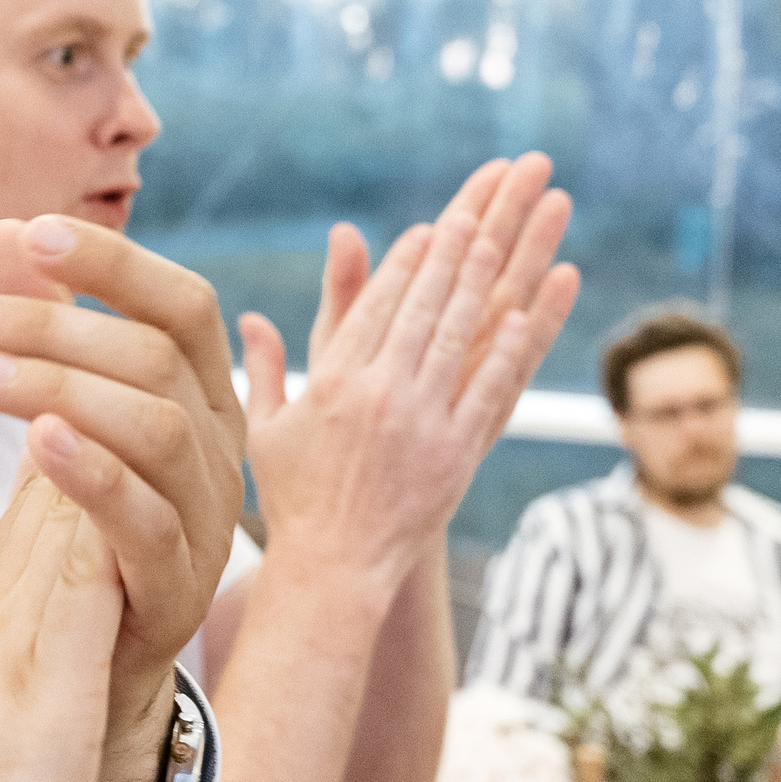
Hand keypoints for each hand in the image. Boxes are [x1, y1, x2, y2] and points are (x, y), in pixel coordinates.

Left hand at [0, 221, 246, 781]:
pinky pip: (145, 521)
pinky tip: (34, 441)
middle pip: (151, 357)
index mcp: (201, 393)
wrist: (102, 659)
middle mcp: (217, 447)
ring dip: (56, 387)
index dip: (112, 264)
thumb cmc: (82, 519)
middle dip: (48, 326)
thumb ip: (39, 319)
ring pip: (151, 427)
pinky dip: (91, 474)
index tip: (27, 233)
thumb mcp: (56, 409)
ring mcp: (205, 519)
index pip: (181, 303)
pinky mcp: (176, 588)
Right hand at [241, 157, 578, 604]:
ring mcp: (421, 422)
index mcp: (331, 384)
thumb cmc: (293, 499)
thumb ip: (264, 369)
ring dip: (480, 286)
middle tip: (476, 214)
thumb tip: (252, 319)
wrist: (332, 566)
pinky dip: (510, 349)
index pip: (374, 308)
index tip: (428, 231)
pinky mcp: (456, 452)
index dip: (404, 265)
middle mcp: (377, 395)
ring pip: (456, 338)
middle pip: (419, 309)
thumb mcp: (266, 429)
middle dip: (449, 256)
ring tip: (501, 245)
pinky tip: (528, 314)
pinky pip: (490, 390)